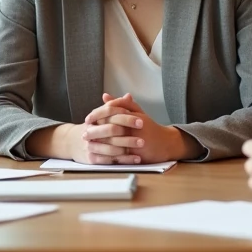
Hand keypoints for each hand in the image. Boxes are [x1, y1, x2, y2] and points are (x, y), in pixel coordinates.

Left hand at [82, 93, 201, 162]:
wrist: (166, 143)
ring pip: (113, 139)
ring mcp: (136, 139)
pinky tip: (99, 154)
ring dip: (99, 141)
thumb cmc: (149, 127)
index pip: (112, 111)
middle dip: (96, 128)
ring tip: (88, 143)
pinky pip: (120, 153)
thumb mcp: (136, 112)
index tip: (88, 118)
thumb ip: (121, 104)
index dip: (98, 114)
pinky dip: (108, 154)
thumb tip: (105, 96)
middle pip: (110, 124)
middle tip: (84, 131)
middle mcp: (135, 125)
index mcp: (133, 114)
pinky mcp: (138, 152)